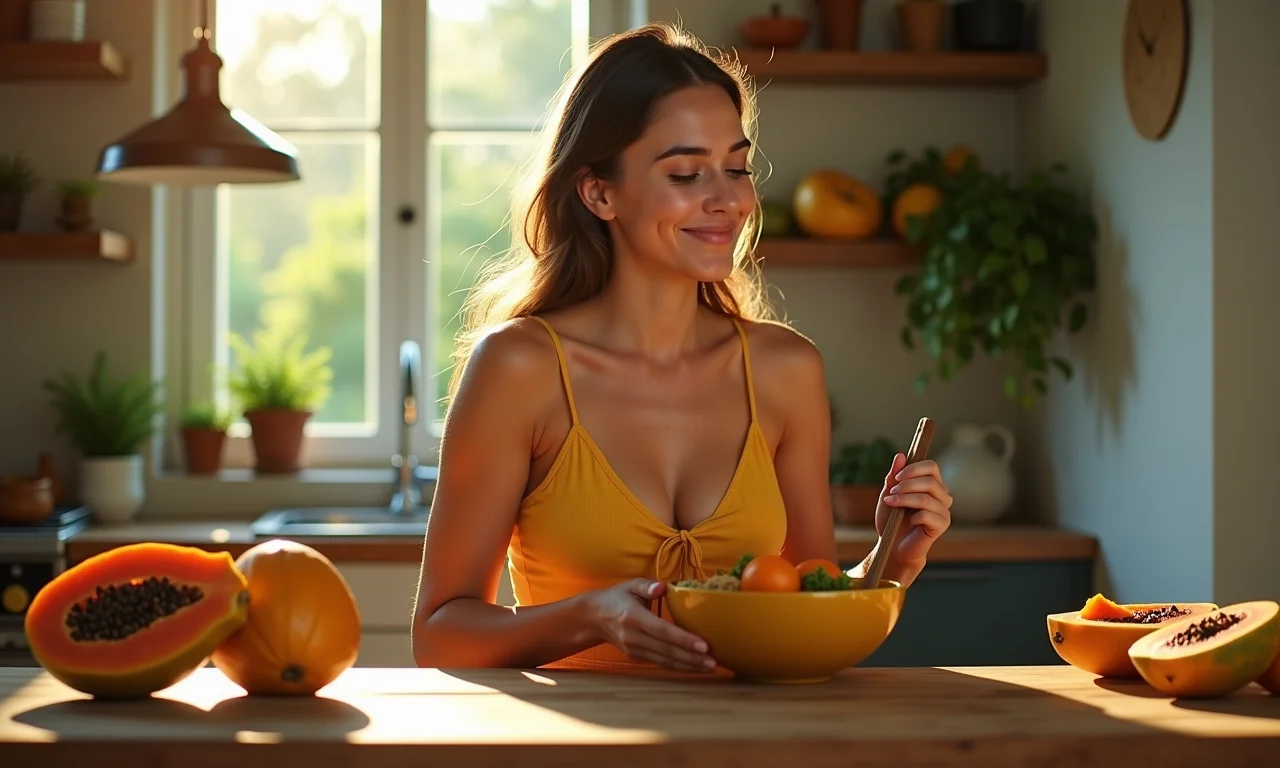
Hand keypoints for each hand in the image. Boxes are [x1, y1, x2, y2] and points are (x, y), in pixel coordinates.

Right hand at [585, 579, 715, 672]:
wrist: (594, 618)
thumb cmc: (617, 598)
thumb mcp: (630, 585)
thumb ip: (646, 585)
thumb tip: (662, 587)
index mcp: (633, 617)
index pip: (662, 630)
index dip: (683, 639)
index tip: (703, 645)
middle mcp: (633, 637)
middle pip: (667, 650)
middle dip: (692, 658)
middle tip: (714, 662)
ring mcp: (635, 649)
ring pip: (665, 661)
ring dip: (689, 666)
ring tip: (710, 667)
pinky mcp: (637, 657)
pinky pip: (661, 663)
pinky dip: (679, 667)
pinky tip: (695, 667)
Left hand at [875, 453, 952, 581]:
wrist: (892, 546)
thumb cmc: (891, 520)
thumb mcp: (889, 494)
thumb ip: (894, 476)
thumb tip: (900, 456)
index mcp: (932, 485)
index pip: (932, 466)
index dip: (914, 468)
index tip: (897, 477)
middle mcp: (942, 495)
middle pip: (930, 481)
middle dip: (907, 485)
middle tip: (891, 493)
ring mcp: (944, 510)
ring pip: (927, 498)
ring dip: (905, 499)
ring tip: (891, 503)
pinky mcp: (942, 525)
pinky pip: (928, 515)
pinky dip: (912, 516)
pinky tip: (907, 521)